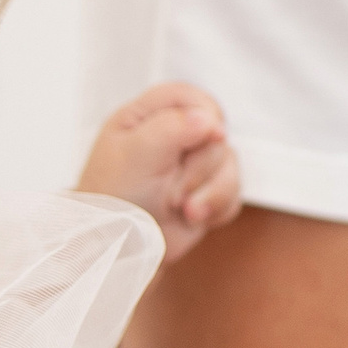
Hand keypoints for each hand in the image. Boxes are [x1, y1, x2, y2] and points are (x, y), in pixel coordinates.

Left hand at [80, 80, 240, 261]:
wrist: (119, 250)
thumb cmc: (113, 200)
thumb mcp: (136, 155)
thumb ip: (171, 127)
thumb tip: (209, 119)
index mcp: (146, 118)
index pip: (189, 97)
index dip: (206, 114)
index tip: (207, 135)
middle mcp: (171, 138)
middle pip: (216, 134)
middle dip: (200, 167)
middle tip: (173, 190)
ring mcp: (190, 166)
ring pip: (230, 164)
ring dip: (209, 192)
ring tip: (181, 209)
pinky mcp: (204, 193)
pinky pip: (233, 192)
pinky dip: (217, 207)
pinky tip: (193, 218)